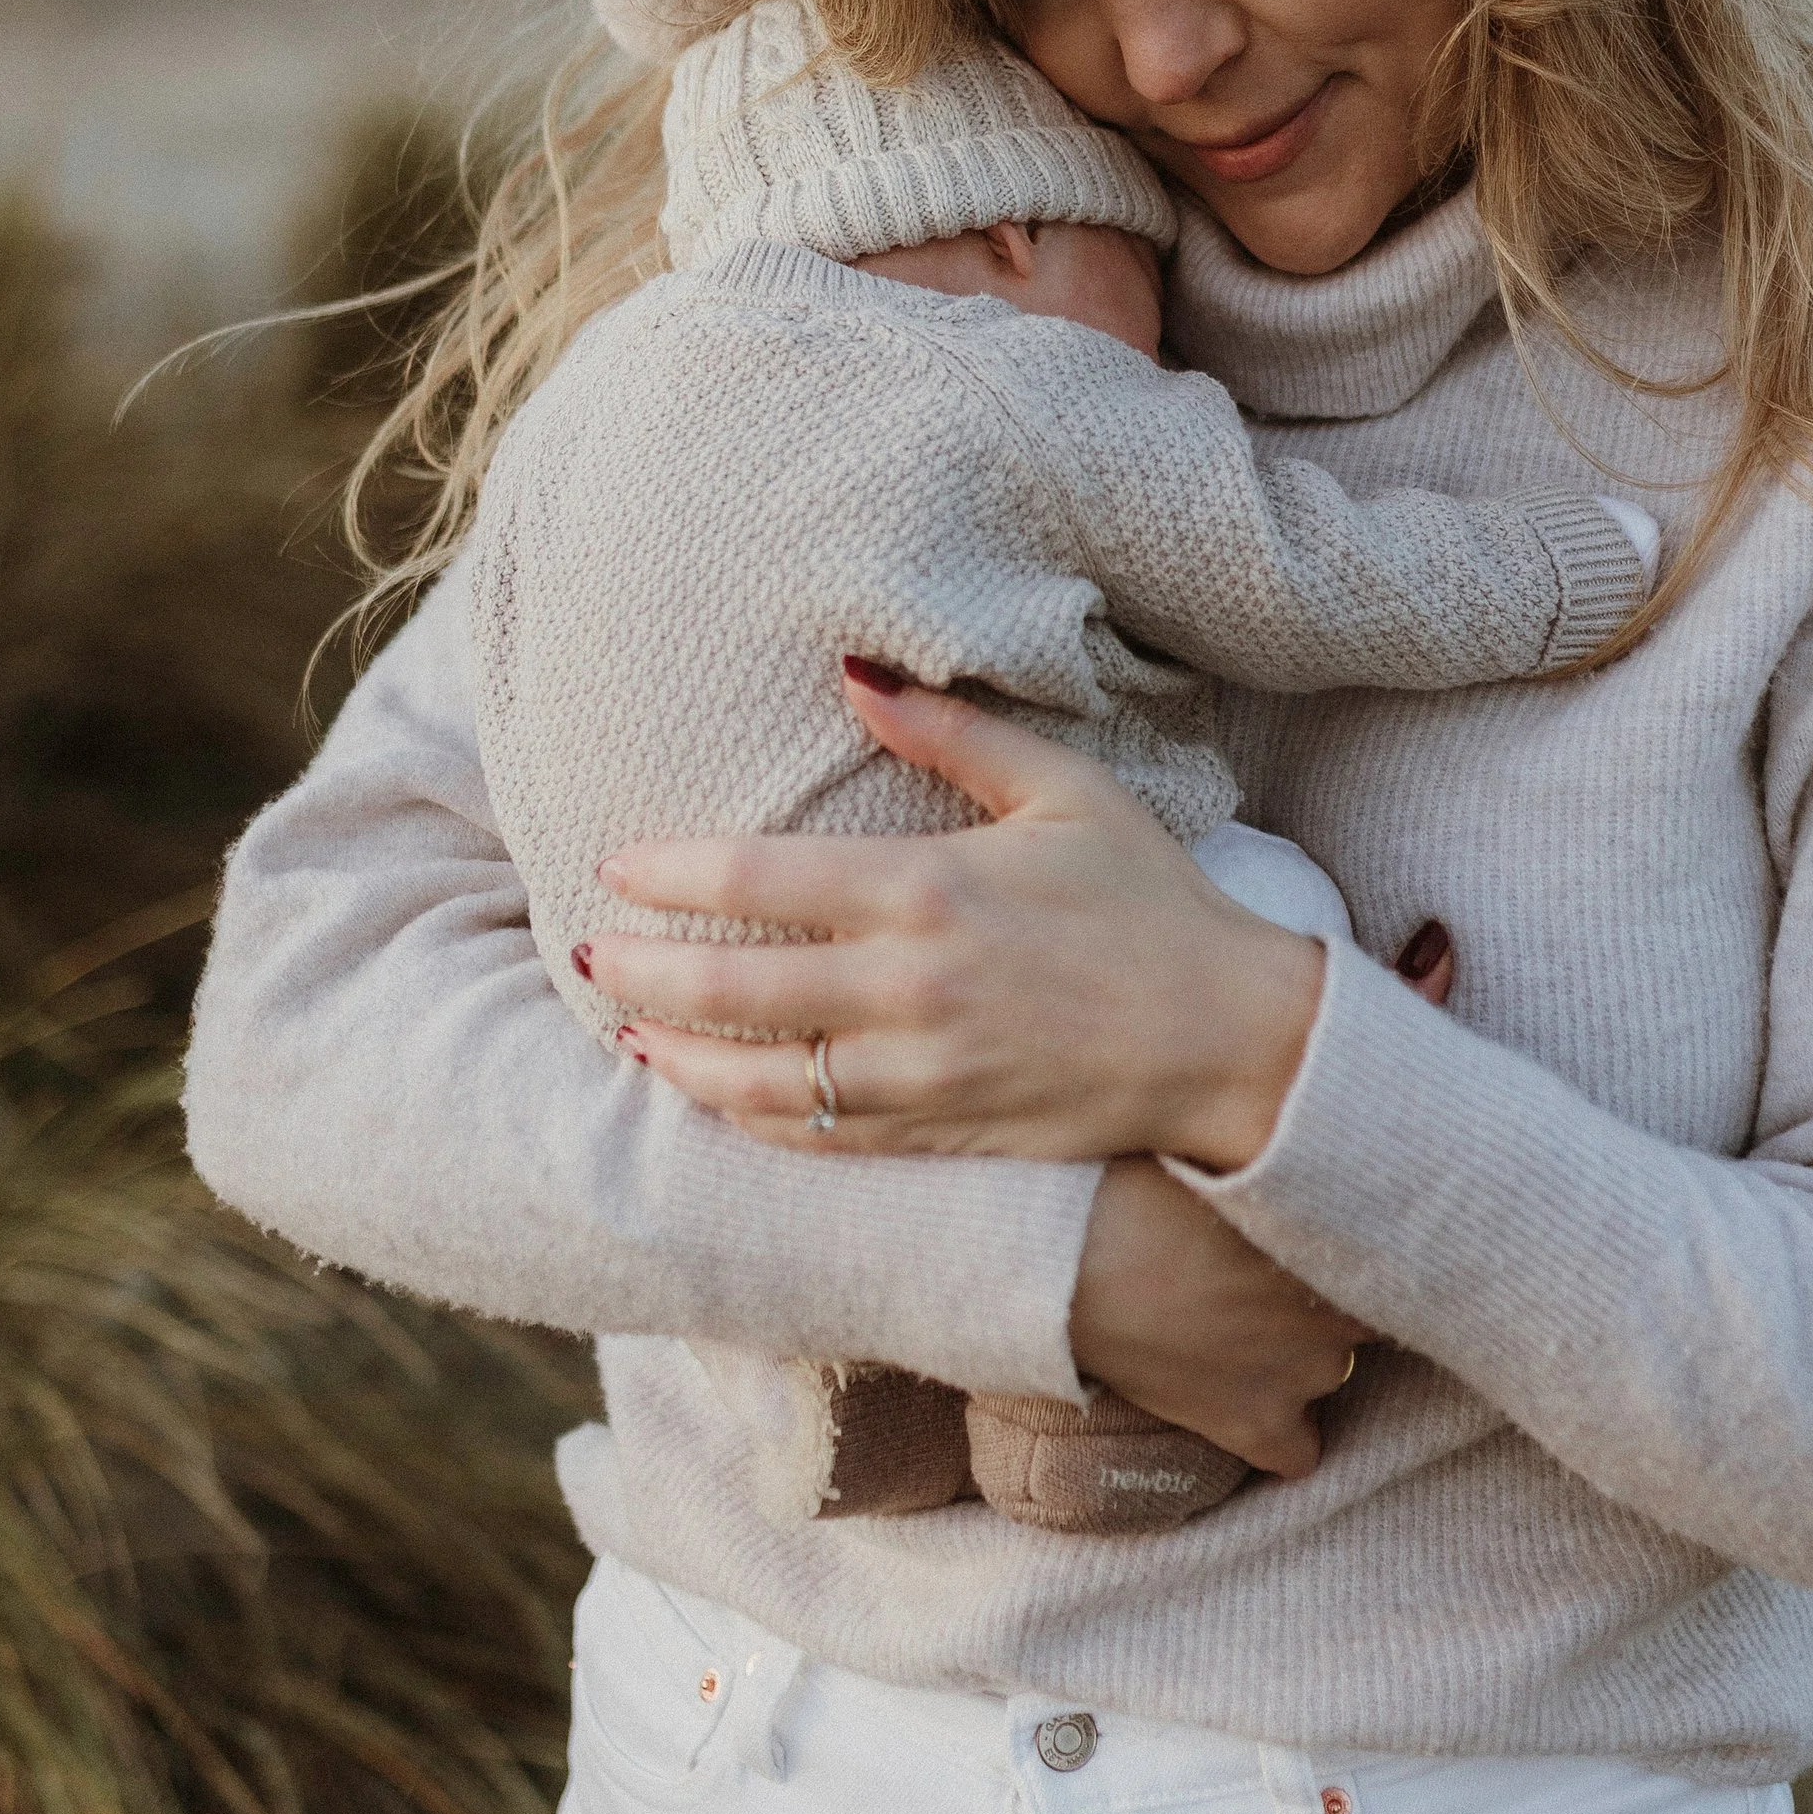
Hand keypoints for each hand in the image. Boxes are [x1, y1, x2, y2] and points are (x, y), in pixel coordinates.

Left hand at [580, 664, 1324, 1171]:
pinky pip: (815, 1137)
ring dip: (676, 1059)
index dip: (671, 876)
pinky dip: (748, 1120)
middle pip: (733, 990)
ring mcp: (919, 1075)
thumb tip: (853, 676)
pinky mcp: (938, 1133)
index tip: (615, 865)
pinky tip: (712, 1097)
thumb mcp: (1065, 790)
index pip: (759, 885)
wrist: (1229, 1039)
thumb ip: (953, 732)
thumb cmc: (1149, 900)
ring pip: (757, 1081)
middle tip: (582, 954)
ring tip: (625, 1034)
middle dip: (641, 974)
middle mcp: (909, 990)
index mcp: (931, 891)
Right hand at [1069, 1159, 1366, 1479]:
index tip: (1315, 1240)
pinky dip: (1282, 1435)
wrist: (1075, 1264)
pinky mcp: (1255, 1424)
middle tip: (1263, 1280)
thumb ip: (1281, 1163)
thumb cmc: (1137, 1184)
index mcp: (1343, 1230)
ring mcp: (1304, 1371)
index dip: (1347, 1247)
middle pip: (1364, 1311)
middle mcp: (1342, 1305)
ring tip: (1235, 1329)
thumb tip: (1293, 1139)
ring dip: (1299, 1355)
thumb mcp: (1227, 1151)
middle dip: (1324, 1299)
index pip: (1391, 1249)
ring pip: (1334, 1371)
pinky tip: (1247, 1407)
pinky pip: (1299, 1453)